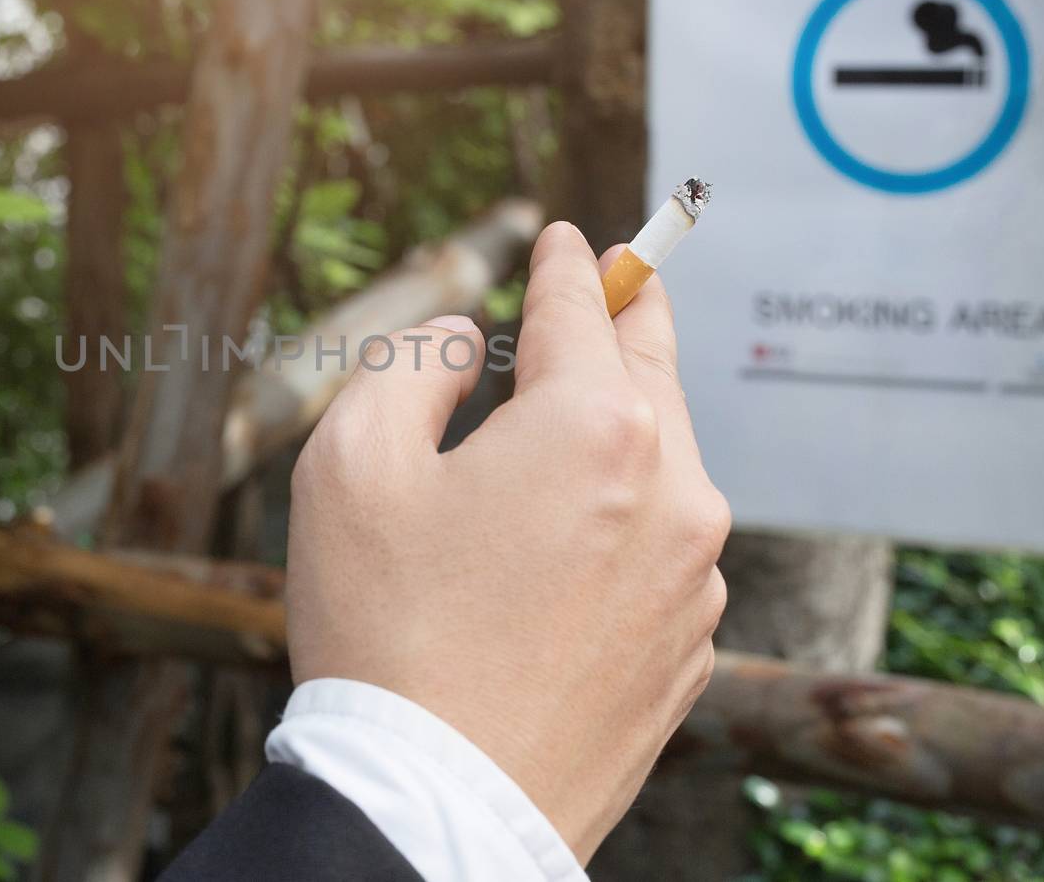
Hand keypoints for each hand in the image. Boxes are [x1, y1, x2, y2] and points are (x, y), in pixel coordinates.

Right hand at [284, 221, 729, 863]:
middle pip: (653, 372)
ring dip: (630, 428)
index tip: (569, 237)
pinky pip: (667, 550)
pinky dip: (634, 517)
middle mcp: (673, 491)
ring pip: (667, 466)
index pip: (584, 310)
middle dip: (633, 318)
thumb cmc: (386, 629)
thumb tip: (461, 340)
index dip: (570, 264)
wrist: (438, 807)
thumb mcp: (351, 464)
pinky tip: (585, 538)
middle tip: (629, 277)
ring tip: (588, 418)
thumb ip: (410, 364)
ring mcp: (693, 578)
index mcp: (594, 427)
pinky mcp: (690, 649)